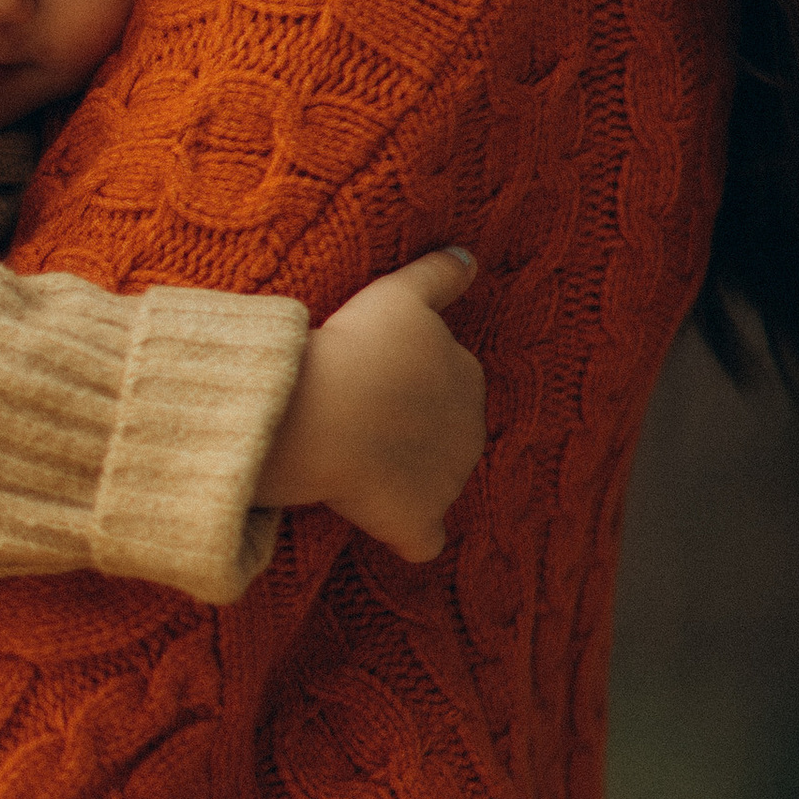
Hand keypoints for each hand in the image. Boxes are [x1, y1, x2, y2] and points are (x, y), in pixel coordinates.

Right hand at [256, 247, 484, 562]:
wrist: (328, 413)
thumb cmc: (358, 349)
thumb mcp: (401, 295)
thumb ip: (440, 274)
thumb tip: (471, 258)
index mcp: (467, 378)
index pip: (450, 381)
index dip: (409, 382)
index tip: (371, 380)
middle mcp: (469, 431)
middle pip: (445, 432)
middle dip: (413, 431)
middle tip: (359, 421)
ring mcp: (447, 482)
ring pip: (435, 482)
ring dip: (406, 479)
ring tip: (358, 466)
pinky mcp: (417, 522)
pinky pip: (422, 540)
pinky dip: (409, 536)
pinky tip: (385, 527)